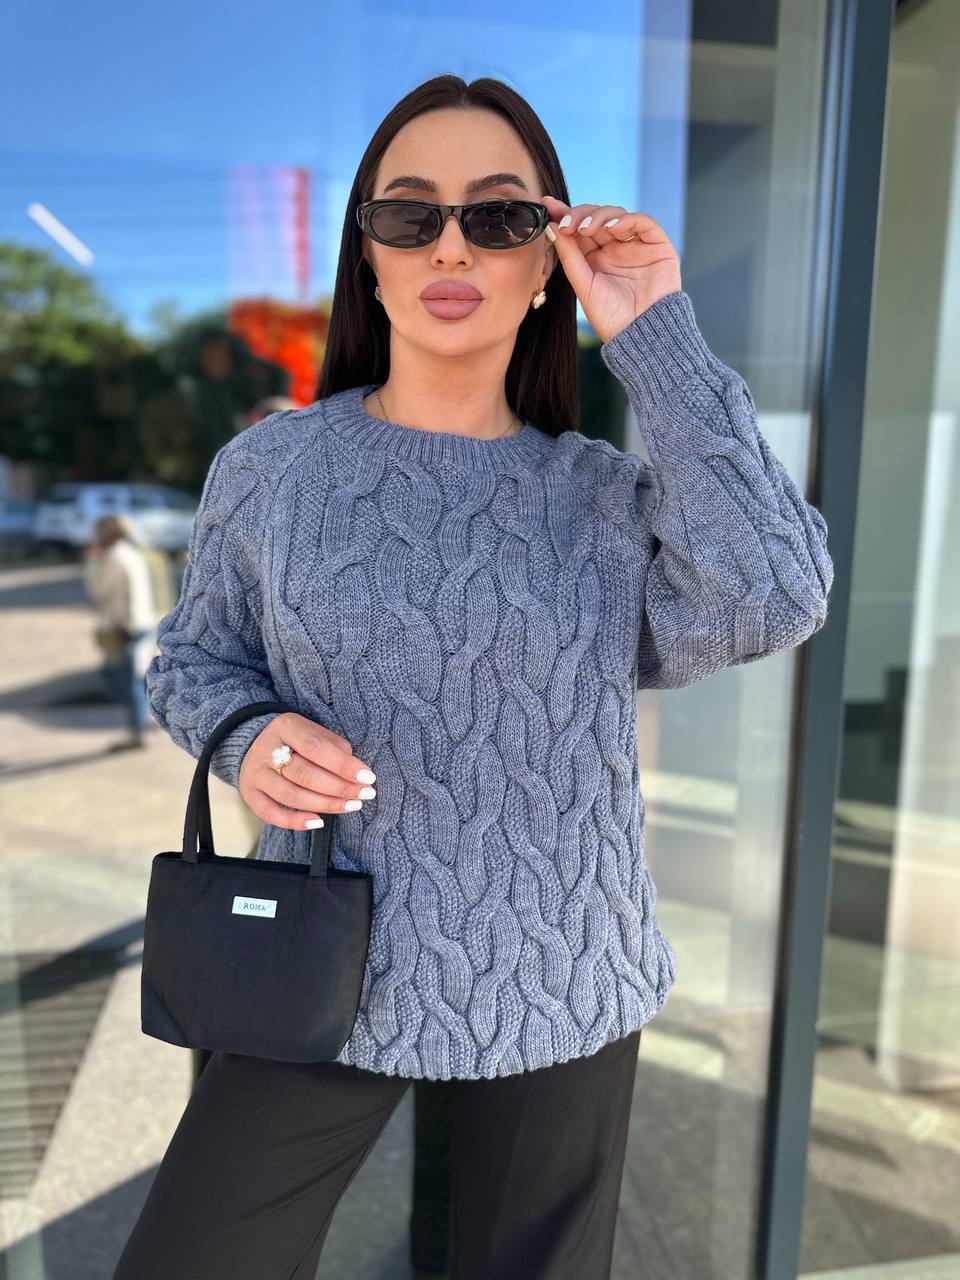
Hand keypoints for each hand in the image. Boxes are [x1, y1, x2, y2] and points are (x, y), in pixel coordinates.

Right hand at [238, 712, 375, 831]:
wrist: (259, 746)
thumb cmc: (298, 741)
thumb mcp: (316, 733)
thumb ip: (336, 749)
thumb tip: (358, 774)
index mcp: (286, 726)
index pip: (315, 747)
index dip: (343, 765)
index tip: (368, 777)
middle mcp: (266, 749)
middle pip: (304, 774)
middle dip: (339, 787)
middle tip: (364, 794)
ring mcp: (255, 773)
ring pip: (291, 795)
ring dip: (325, 804)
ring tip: (351, 806)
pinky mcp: (249, 794)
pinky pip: (271, 814)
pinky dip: (295, 821)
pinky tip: (318, 822)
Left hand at [540, 196, 681, 343]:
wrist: (641, 334)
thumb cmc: (611, 316)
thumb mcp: (583, 283)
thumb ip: (569, 255)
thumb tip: (551, 226)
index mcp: (596, 257)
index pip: (580, 228)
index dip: (565, 214)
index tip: (549, 207)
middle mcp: (615, 247)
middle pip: (597, 216)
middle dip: (580, 215)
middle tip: (567, 224)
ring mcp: (636, 244)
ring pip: (617, 214)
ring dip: (600, 217)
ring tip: (586, 229)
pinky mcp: (657, 244)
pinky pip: (643, 222)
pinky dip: (627, 220)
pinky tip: (612, 229)